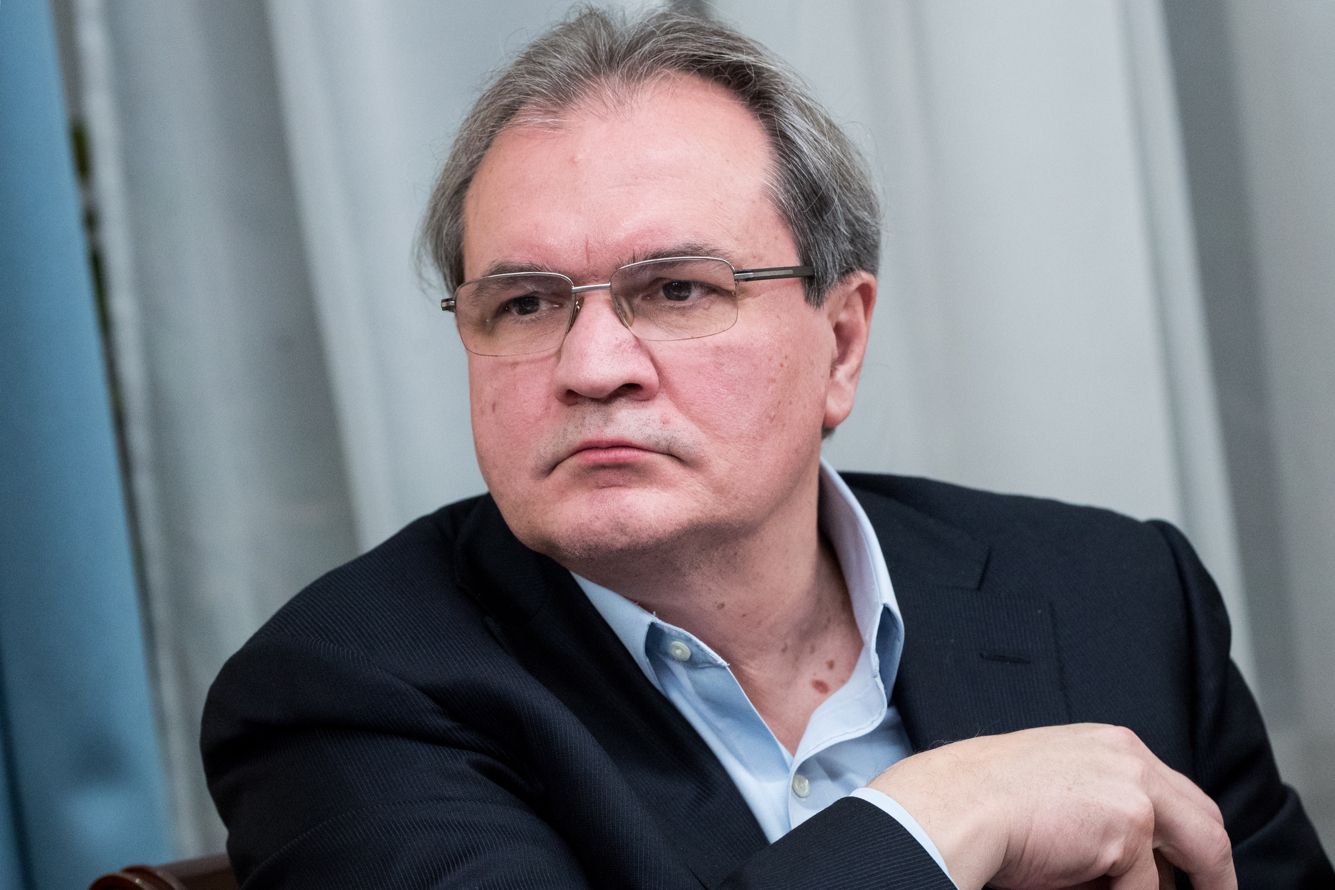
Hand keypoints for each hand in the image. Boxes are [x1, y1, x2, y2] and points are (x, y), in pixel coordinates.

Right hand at [867, 724, 1234, 889]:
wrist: (954, 807)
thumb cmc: (983, 802)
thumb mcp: (1055, 789)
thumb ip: (1102, 810)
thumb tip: (1139, 870)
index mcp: (1111, 745)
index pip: (1176, 793)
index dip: (1191, 838)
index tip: (1196, 871)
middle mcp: (1131, 758)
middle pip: (1205, 820)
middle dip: (1215, 870)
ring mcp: (1134, 791)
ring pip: (1195, 855)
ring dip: (1171, 888)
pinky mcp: (1129, 828)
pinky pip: (1142, 889)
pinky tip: (1081, 889)